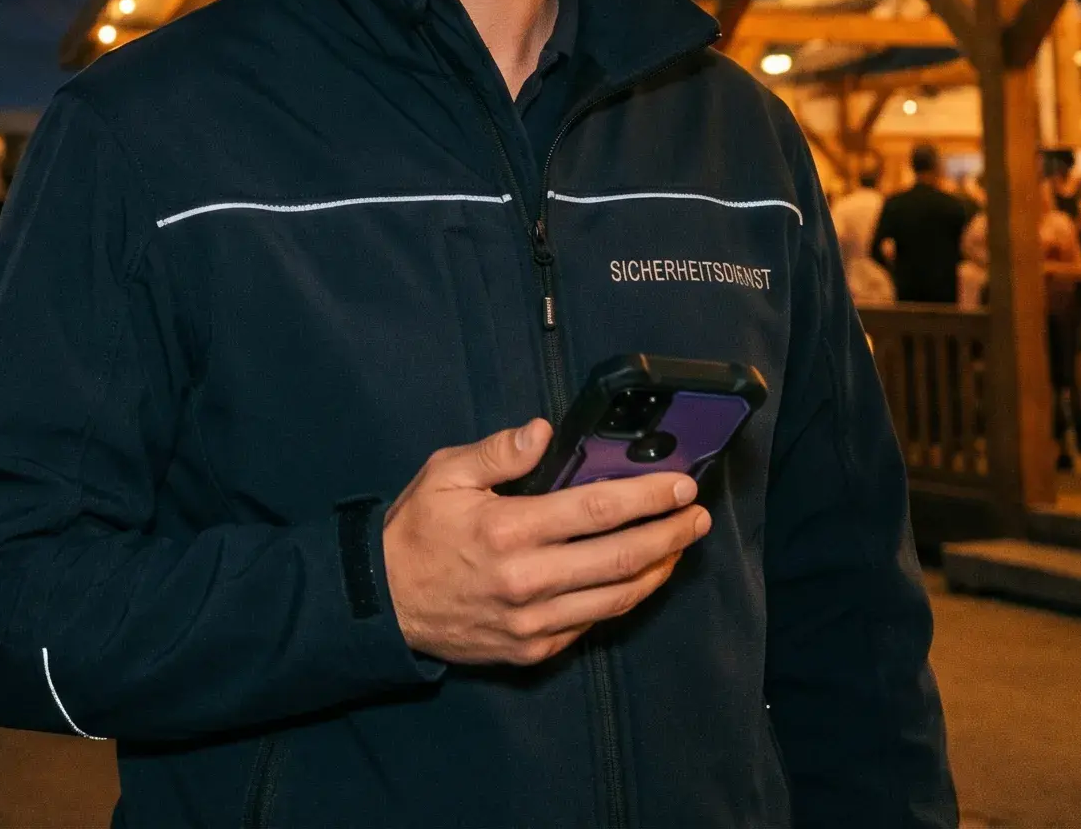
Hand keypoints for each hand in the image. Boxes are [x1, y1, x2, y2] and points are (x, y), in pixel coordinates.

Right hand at [381, 419, 711, 667]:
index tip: (680, 486)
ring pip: (616, 598)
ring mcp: (533, 621)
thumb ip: (498, 452)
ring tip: (679, 547)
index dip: (646, 497)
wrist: (383, 603)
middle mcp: (527, 580)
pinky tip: (636, 578)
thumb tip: (544, 431)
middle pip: (621, 558)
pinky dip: (622, 599)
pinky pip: (592, 625)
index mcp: (508, 531)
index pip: (596, 510)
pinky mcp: (533, 648)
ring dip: (657, 570)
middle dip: (669, 535)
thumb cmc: (415, 532)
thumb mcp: (444, 475)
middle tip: (696, 518)